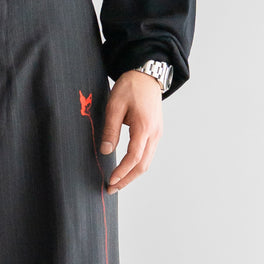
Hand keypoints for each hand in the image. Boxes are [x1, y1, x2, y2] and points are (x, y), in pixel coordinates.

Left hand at [99, 70, 162, 193]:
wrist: (147, 75)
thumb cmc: (130, 87)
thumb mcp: (114, 105)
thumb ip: (110, 129)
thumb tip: (106, 150)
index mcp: (144, 127)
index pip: (133, 157)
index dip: (122, 171)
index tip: (110, 180)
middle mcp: (154, 133)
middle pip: (142, 165)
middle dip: (127, 179)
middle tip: (111, 188)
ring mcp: (157, 134)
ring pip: (147, 162)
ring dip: (132, 174)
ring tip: (117, 182)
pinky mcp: (155, 133)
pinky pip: (148, 155)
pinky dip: (137, 165)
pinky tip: (126, 169)